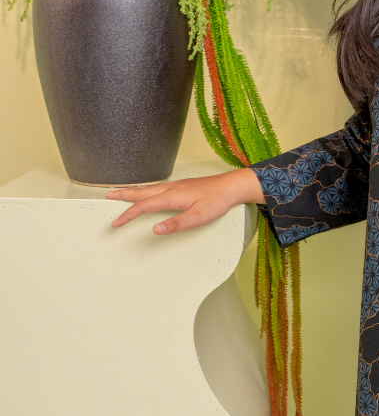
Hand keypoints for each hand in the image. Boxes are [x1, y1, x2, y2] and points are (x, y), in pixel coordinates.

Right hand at [107, 168, 265, 235]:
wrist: (232, 186)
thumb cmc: (218, 200)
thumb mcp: (198, 217)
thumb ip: (176, 224)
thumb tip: (156, 230)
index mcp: (172, 196)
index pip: (144, 206)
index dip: (128, 215)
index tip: (116, 223)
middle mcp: (171, 188)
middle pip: (142, 192)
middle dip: (124, 195)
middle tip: (108, 195)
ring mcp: (177, 185)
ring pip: (149, 188)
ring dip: (133, 190)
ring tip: (121, 192)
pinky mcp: (182, 185)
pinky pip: (157, 187)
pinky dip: (146, 189)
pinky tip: (148, 191)